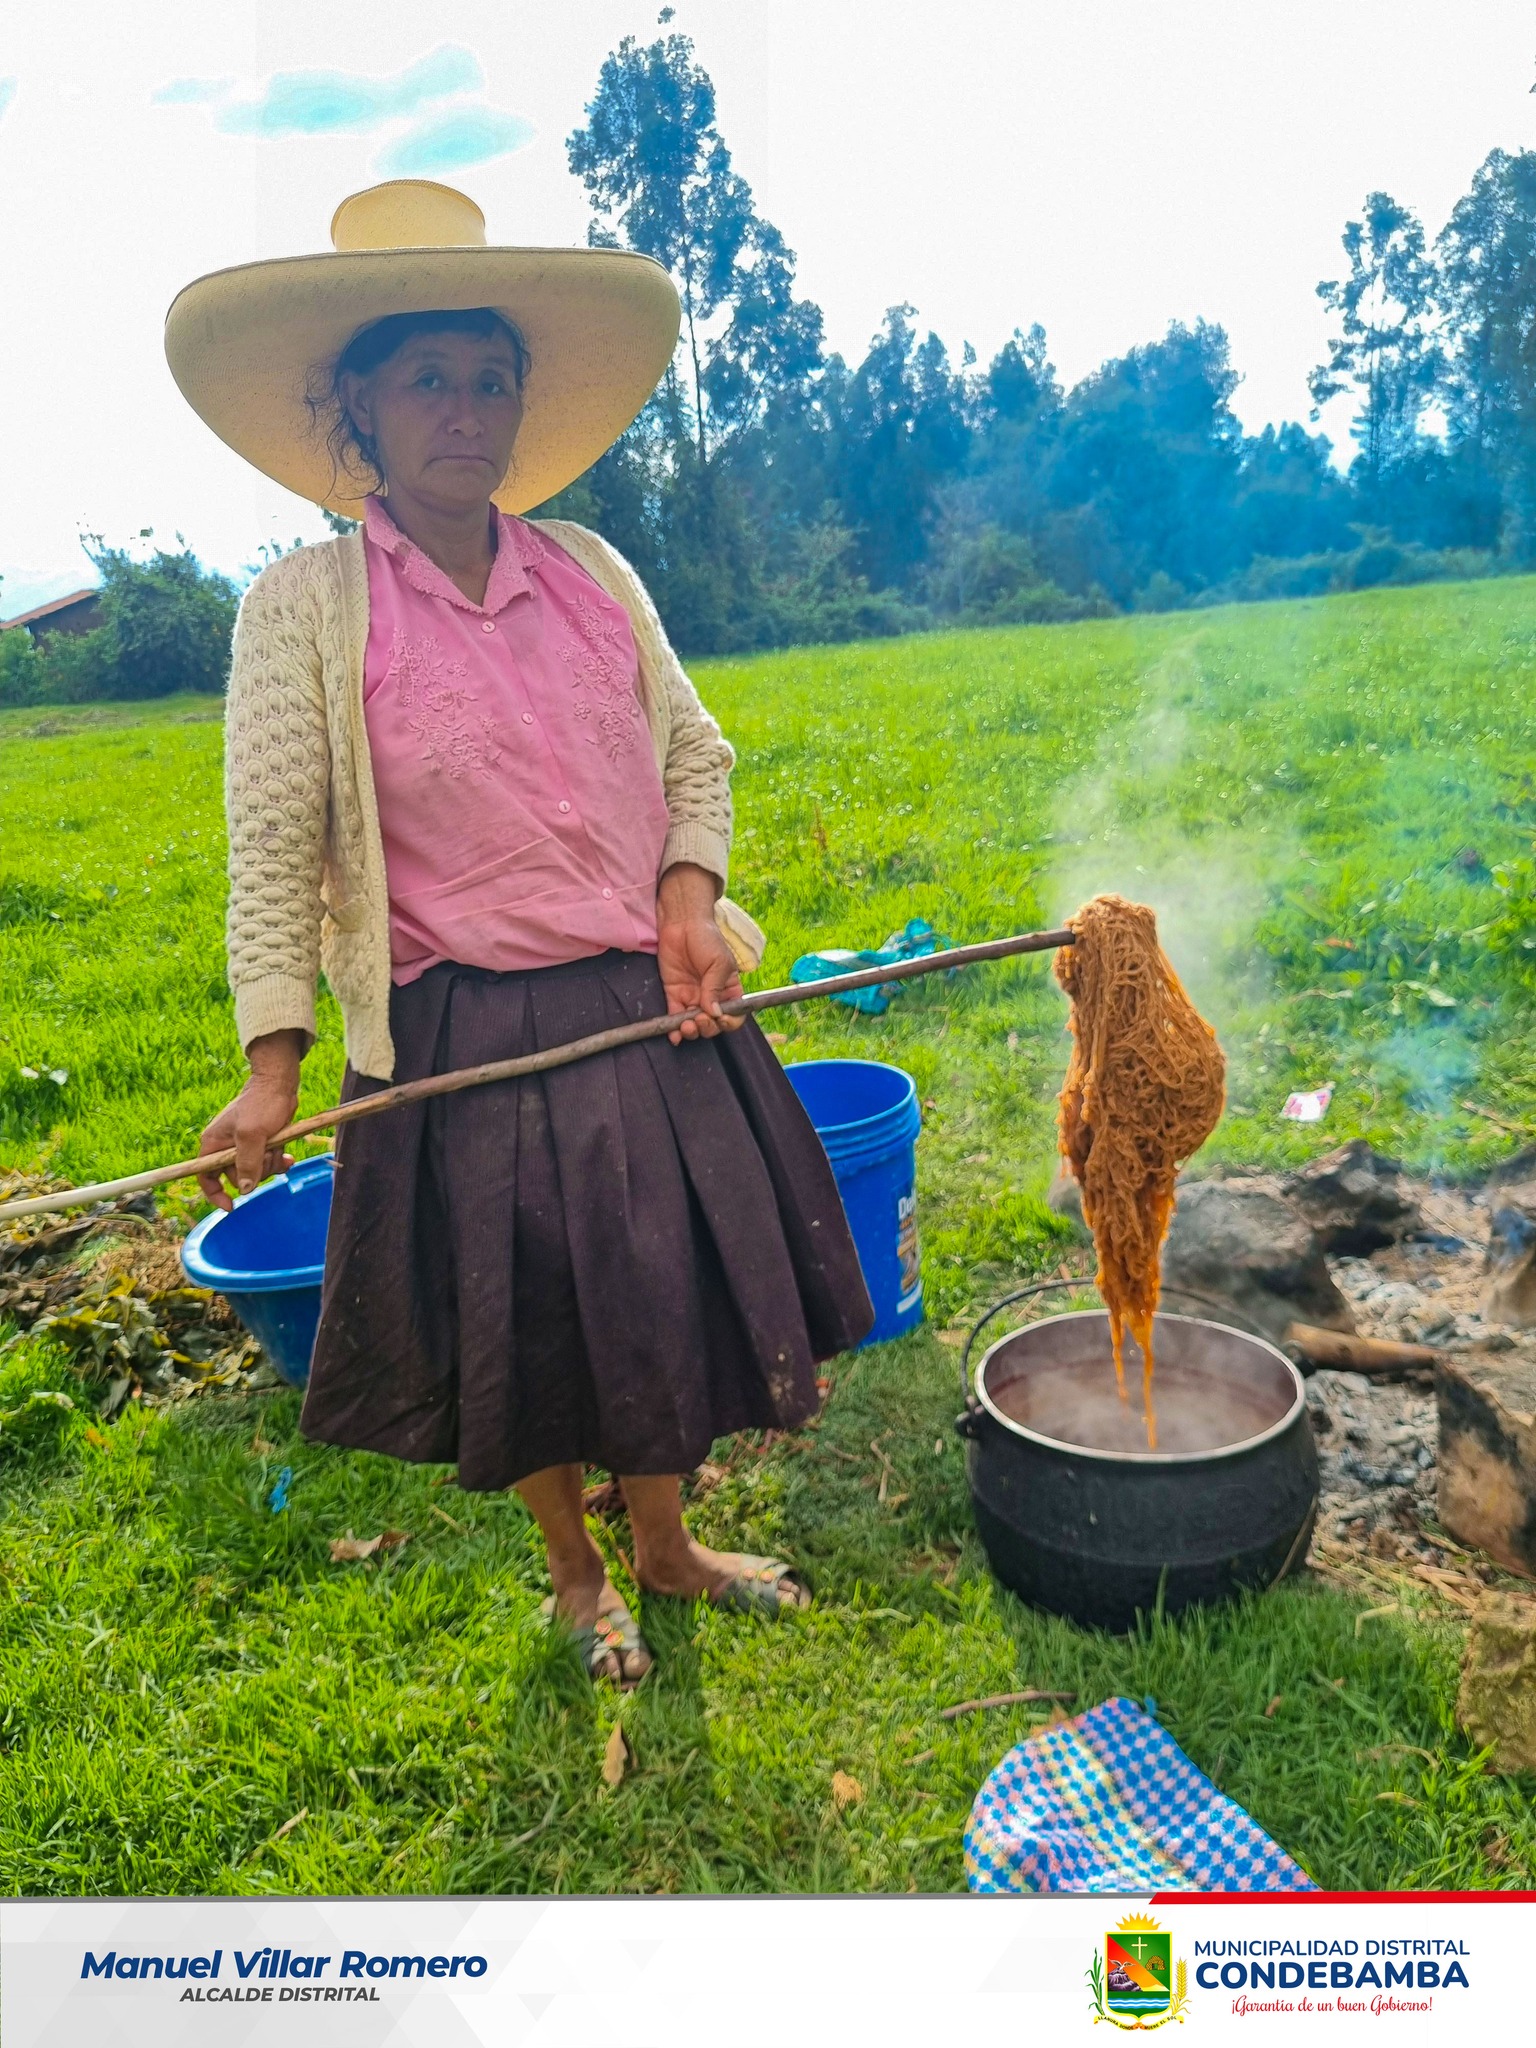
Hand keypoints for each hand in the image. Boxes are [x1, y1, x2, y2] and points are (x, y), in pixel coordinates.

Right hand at [196, 1030, 303, 1209]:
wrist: (280, 1085)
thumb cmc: (261, 1105)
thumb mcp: (252, 1135)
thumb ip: (247, 1163)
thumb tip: (244, 1190)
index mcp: (213, 1144)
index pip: (205, 1175)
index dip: (215, 1193)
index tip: (231, 1206)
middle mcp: (225, 1146)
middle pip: (236, 1177)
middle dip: (256, 1172)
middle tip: (268, 1155)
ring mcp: (244, 1146)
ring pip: (255, 1171)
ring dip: (270, 1164)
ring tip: (277, 1147)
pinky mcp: (261, 1143)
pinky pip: (267, 1163)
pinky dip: (278, 1162)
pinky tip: (288, 1157)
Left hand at [656, 862, 744, 1043]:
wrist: (681, 924)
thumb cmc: (707, 939)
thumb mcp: (718, 962)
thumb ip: (715, 988)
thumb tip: (714, 1013)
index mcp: (729, 990)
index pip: (734, 1015)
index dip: (729, 1022)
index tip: (720, 1019)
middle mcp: (712, 998)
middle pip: (713, 1024)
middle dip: (707, 1027)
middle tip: (699, 1019)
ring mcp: (692, 998)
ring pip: (694, 1025)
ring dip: (691, 1031)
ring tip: (686, 1025)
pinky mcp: (674, 995)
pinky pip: (674, 1018)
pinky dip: (674, 1030)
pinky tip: (675, 1035)